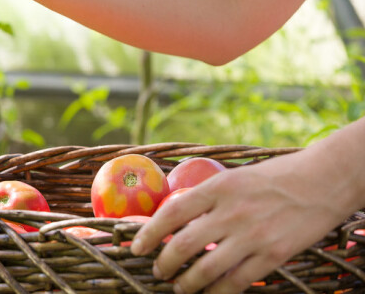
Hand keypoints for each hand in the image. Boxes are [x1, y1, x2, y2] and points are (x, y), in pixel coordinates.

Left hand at [131, 151, 352, 293]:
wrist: (322, 181)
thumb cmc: (274, 177)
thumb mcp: (233, 177)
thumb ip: (206, 197)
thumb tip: (173, 216)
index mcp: (217, 188)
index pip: (172, 213)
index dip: (149, 234)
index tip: (136, 248)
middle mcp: (231, 212)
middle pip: (183, 244)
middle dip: (164, 263)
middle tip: (158, 271)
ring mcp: (252, 235)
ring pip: (206, 269)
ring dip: (187, 283)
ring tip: (180, 286)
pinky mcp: (272, 254)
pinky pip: (237, 281)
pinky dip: (218, 291)